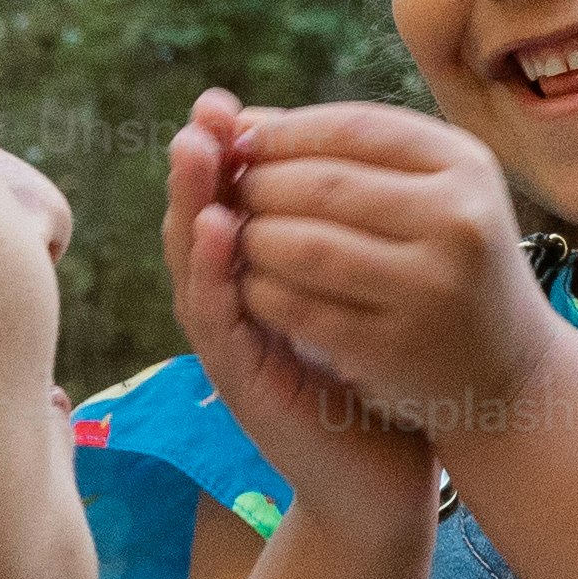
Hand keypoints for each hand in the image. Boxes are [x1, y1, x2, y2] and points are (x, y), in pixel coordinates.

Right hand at [165, 95, 436, 542]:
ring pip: (194, 265)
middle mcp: (234, 306)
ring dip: (192, 205)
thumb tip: (343, 153)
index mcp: (259, 277)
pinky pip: (219, 320)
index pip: (228, 202)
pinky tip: (220, 229)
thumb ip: (339, 232)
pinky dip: (213, 273)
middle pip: (198, 222)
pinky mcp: (241, 384)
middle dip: (200, 165)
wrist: (385, 477)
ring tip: (197, 149)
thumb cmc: (379, 377)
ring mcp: (231, 346)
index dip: (225, 153)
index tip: (227, 101)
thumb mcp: (360, 289)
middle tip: (204, 111)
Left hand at [220, 100, 566, 440]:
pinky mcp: (394, 346)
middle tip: (231, 193)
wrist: (508, 371)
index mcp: (466, 166)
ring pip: (303, 246)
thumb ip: (347, 152)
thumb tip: (239, 122)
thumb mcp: (428, 194)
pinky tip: (251, 287)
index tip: (243, 143)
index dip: (285, 131)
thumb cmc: (450, 263)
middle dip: (259, 184)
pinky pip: (300, 308)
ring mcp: (428, 287)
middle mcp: (456, 220)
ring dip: (252, 239)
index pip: (354, 127)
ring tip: (237, 237)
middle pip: (322, 184)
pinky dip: (262, 293)